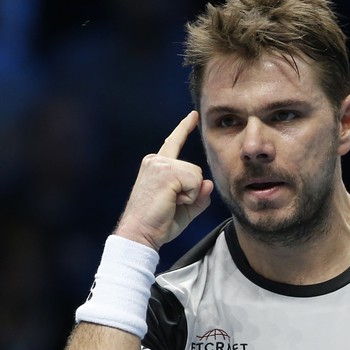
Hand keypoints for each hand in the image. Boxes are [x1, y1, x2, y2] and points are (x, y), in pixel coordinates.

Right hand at [114, 111, 214, 248]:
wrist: (140, 234)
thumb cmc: (158, 224)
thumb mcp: (185, 209)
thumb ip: (199, 196)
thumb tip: (209, 183)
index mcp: (156, 165)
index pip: (173, 142)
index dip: (184, 128)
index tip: (194, 115)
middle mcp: (156, 160)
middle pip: (195, 169)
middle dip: (191, 191)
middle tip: (170, 205)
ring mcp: (160, 164)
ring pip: (197, 175)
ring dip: (190, 194)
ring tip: (170, 203)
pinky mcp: (166, 172)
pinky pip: (195, 181)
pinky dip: (190, 197)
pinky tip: (172, 202)